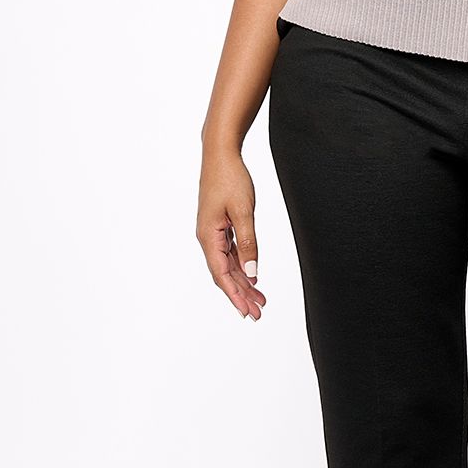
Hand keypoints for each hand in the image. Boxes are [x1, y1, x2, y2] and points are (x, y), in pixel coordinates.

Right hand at [199, 146, 266, 319]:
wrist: (220, 154)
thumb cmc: (230, 178)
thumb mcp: (243, 211)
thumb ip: (249, 243)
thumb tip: (252, 271)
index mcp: (208, 236)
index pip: (222, 274)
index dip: (235, 295)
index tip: (246, 312)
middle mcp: (207, 237)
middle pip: (224, 274)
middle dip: (241, 294)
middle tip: (258, 313)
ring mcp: (213, 232)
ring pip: (229, 265)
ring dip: (243, 282)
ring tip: (259, 299)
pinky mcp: (220, 225)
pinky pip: (231, 252)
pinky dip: (242, 265)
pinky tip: (252, 275)